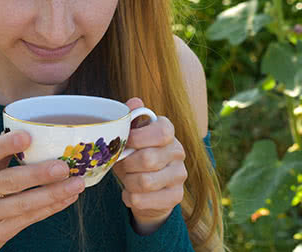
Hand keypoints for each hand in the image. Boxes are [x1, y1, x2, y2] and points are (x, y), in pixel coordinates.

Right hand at [0, 131, 85, 251]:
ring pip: (22, 203)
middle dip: (38, 174)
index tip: (27, 137)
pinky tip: (68, 197)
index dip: (6, 145)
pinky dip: (51, 207)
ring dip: (53, 193)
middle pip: (8, 181)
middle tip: (63, 167)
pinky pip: (29, 218)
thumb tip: (36, 132)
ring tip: (76, 184)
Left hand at [112, 97, 187, 234]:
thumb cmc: (135, 155)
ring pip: (145, 182)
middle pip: (148, 159)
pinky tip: (131, 193)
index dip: (137, 138)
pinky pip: (143, 200)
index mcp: (168, 131)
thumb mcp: (130, 136)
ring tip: (127, 179)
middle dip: (127, 164)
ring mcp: (180, 175)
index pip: (161, 132)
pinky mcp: (176, 196)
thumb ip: (130, 118)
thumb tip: (135, 102)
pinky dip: (130, 197)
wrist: (146, 188)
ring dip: (128, 182)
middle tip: (121, 164)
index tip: (124, 143)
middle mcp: (178, 151)